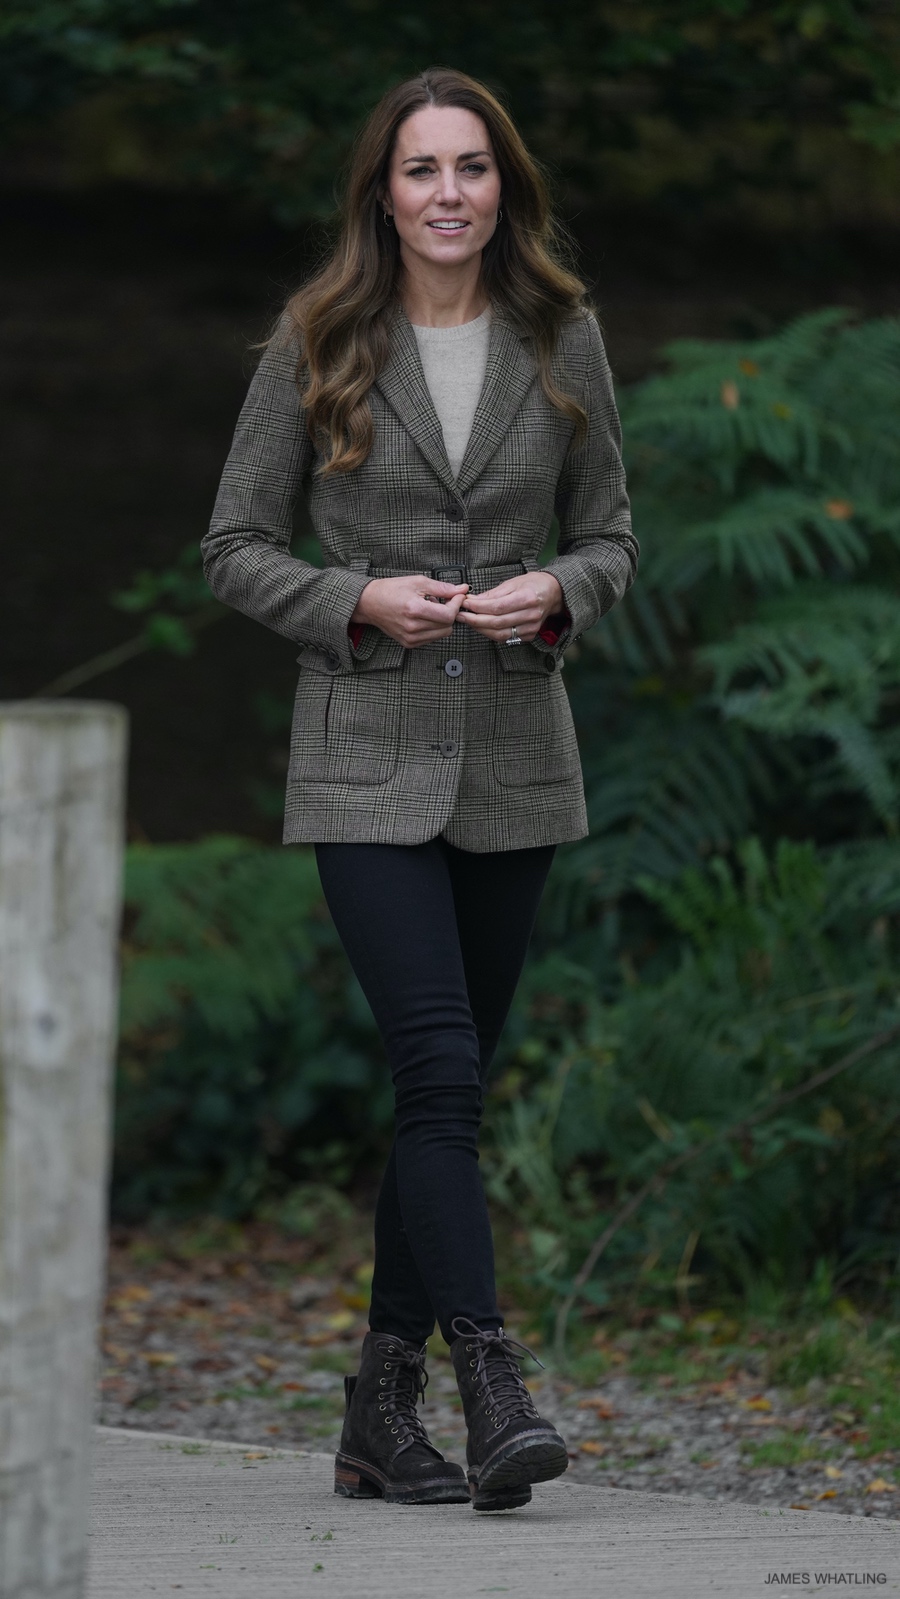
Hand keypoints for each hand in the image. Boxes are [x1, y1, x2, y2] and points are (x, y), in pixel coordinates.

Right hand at [351, 575, 469, 647]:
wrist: (369, 603)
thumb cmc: (391, 590)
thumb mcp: (418, 582)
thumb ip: (442, 588)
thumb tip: (461, 589)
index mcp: (414, 610)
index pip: (448, 615)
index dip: (456, 605)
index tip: (457, 596)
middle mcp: (412, 627)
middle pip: (447, 626)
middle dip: (450, 612)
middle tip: (443, 601)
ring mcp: (410, 638)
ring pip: (442, 634)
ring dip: (442, 621)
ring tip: (431, 609)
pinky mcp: (409, 643)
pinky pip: (432, 638)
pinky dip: (433, 628)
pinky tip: (425, 617)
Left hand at [457, 573, 563, 642]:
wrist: (553, 593)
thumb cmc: (533, 585)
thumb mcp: (513, 583)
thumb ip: (493, 594)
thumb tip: (472, 600)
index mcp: (528, 598)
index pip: (497, 606)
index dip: (478, 607)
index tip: (464, 604)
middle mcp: (531, 615)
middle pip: (497, 622)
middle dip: (475, 620)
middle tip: (460, 615)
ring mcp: (531, 627)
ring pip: (500, 634)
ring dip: (480, 629)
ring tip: (468, 621)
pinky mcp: (529, 635)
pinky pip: (506, 638)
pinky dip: (491, 634)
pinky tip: (482, 627)